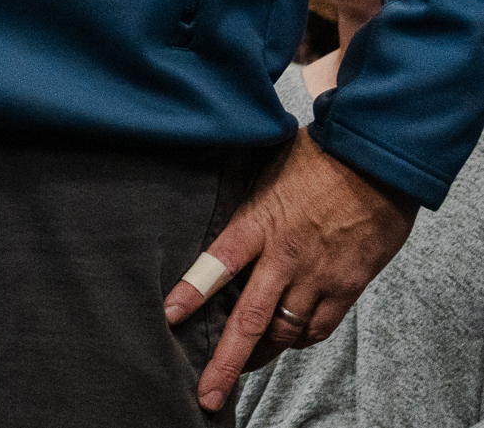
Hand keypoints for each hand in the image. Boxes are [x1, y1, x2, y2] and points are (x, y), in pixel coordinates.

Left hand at [163, 129, 415, 409]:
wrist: (378, 160)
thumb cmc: (318, 156)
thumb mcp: (266, 168)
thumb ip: (245, 199)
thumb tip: (217, 205)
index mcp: (258, 221)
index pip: (216, 264)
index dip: (192, 293)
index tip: (170, 317)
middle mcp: (284, 256)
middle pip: (250, 318)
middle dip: (226, 361)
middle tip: (208, 392)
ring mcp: (318, 275)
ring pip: (285, 331)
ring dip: (262, 354)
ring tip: (243, 368)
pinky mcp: (348, 286)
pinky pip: (320, 327)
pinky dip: (301, 340)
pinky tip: (289, 343)